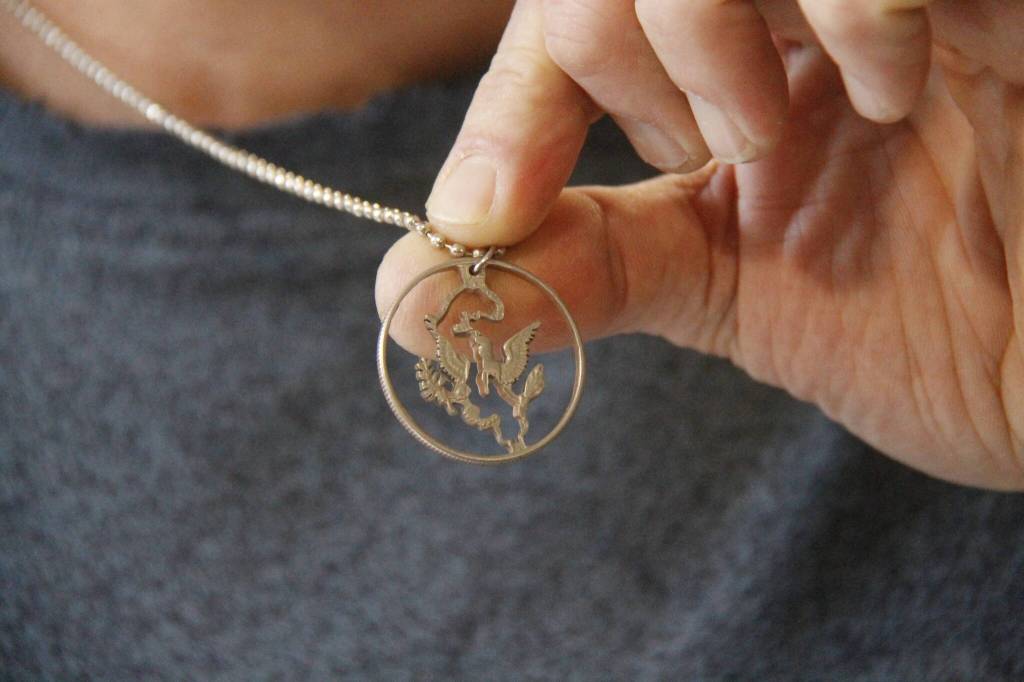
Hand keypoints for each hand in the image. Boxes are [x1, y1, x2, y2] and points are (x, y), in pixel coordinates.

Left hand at [376, 0, 1023, 489]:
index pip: (577, 8)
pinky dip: (850, 7)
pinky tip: (893, 94)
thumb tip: (410, 298)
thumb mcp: (719, 290)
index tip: (486, 212)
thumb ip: (576, 273)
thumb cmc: (921, 326)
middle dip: (610, 35)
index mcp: (732, 53)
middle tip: (698, 148)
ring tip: (772, 135)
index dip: (513, 99)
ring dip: (701, 18)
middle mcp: (798, 1)